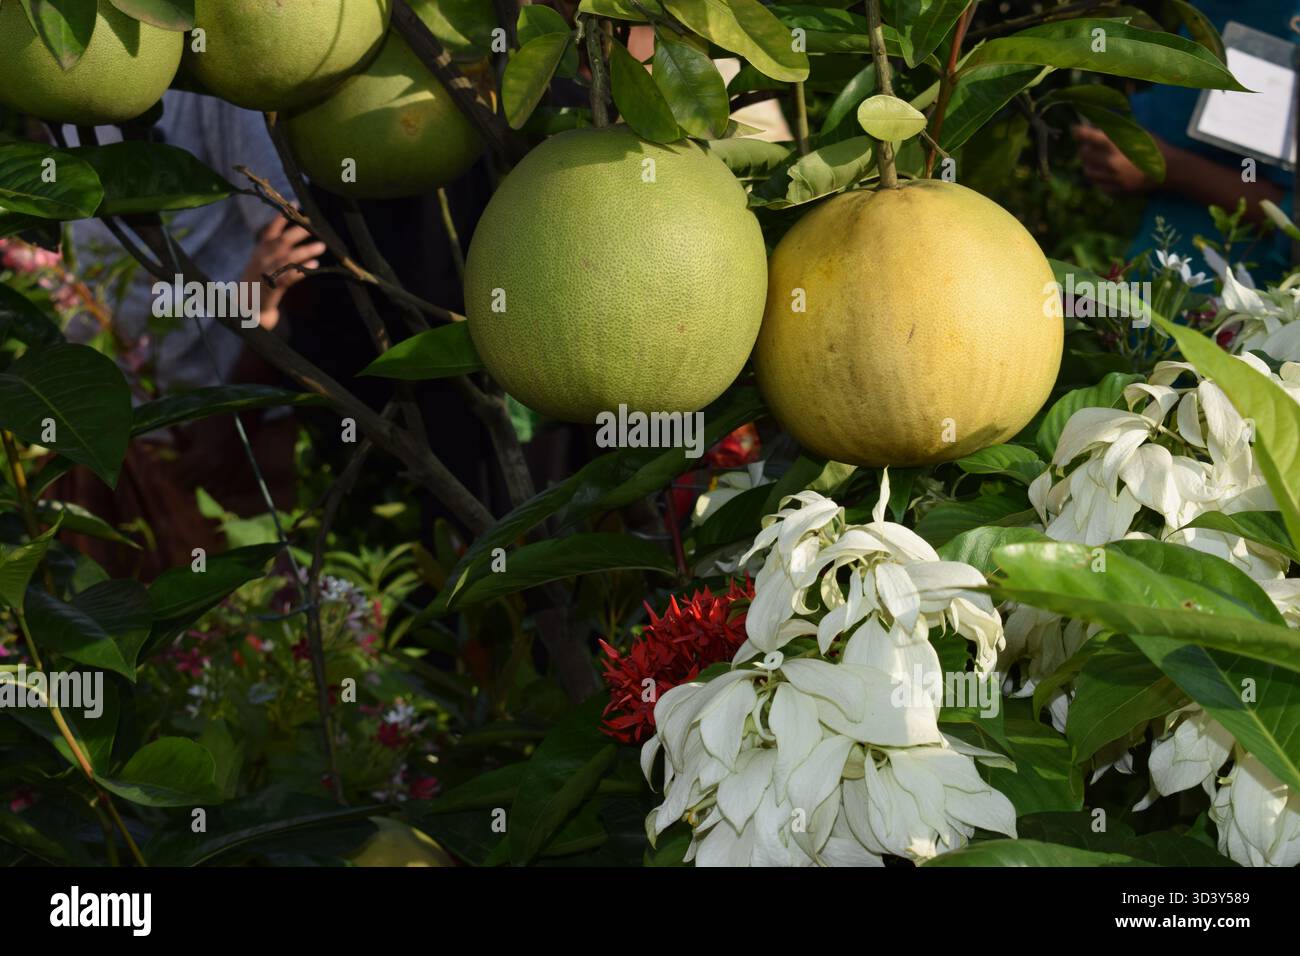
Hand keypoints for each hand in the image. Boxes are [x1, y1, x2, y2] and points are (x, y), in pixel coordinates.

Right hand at [240, 215, 327, 330]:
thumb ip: (276, 248)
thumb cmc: (259, 280)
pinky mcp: (273, 288)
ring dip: (305, 251)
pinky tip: (314, 265)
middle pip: (281, 241)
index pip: (271, 230)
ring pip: (288, 258)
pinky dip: (301, 270)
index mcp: (260, 250)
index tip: (296, 204)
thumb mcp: (263, 260)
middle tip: (314, 226)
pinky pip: (289, 277)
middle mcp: (263, 258)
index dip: (282, 217)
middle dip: (298, 232)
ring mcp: (267, 273)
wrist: (247, 307)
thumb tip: (296, 233)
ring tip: (321, 246)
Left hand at [1072, 124, 1157, 195]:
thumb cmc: (1153, 147)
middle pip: (1084, 155)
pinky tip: (1105, 172)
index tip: (1075, 130)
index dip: (1079, 132)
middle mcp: (1112, 163)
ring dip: (1089, 164)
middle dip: (1085, 148)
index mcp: (1117, 146)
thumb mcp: (1136, 133)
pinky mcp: (1116, 191)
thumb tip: (1094, 126)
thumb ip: (1115, 130)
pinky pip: (1098, 184)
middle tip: (1089, 146)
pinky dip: (1098, 177)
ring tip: (1095, 160)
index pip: (1089, 137)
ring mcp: (1113, 179)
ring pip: (1088, 171)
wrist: (1170, 169)